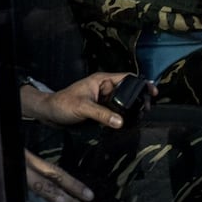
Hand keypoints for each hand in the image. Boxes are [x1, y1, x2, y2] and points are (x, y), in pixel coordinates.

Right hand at [0, 108, 97, 201]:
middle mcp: (16, 160)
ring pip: (43, 187)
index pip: (48, 169)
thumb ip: (1, 163)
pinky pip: (22, 193)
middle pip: (51, 178)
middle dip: (73, 194)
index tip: (85, 193)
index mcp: (15, 154)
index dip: (67, 181)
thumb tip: (12, 176)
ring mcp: (7, 168)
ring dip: (65, 201)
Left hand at [22, 72, 155, 128]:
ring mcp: (103, 99)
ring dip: (132, 109)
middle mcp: (104, 88)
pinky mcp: (101, 109)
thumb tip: (121, 122)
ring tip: (140, 118)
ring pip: (123, 103)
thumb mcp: (82, 107)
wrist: (49, 113)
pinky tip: (128, 124)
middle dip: (139, 99)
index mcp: (101, 80)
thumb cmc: (62, 104)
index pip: (126, 78)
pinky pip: (116, 112)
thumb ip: (101, 114)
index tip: (153, 93)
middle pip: (128, 91)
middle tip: (146, 111)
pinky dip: (123, 116)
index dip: (141, 84)